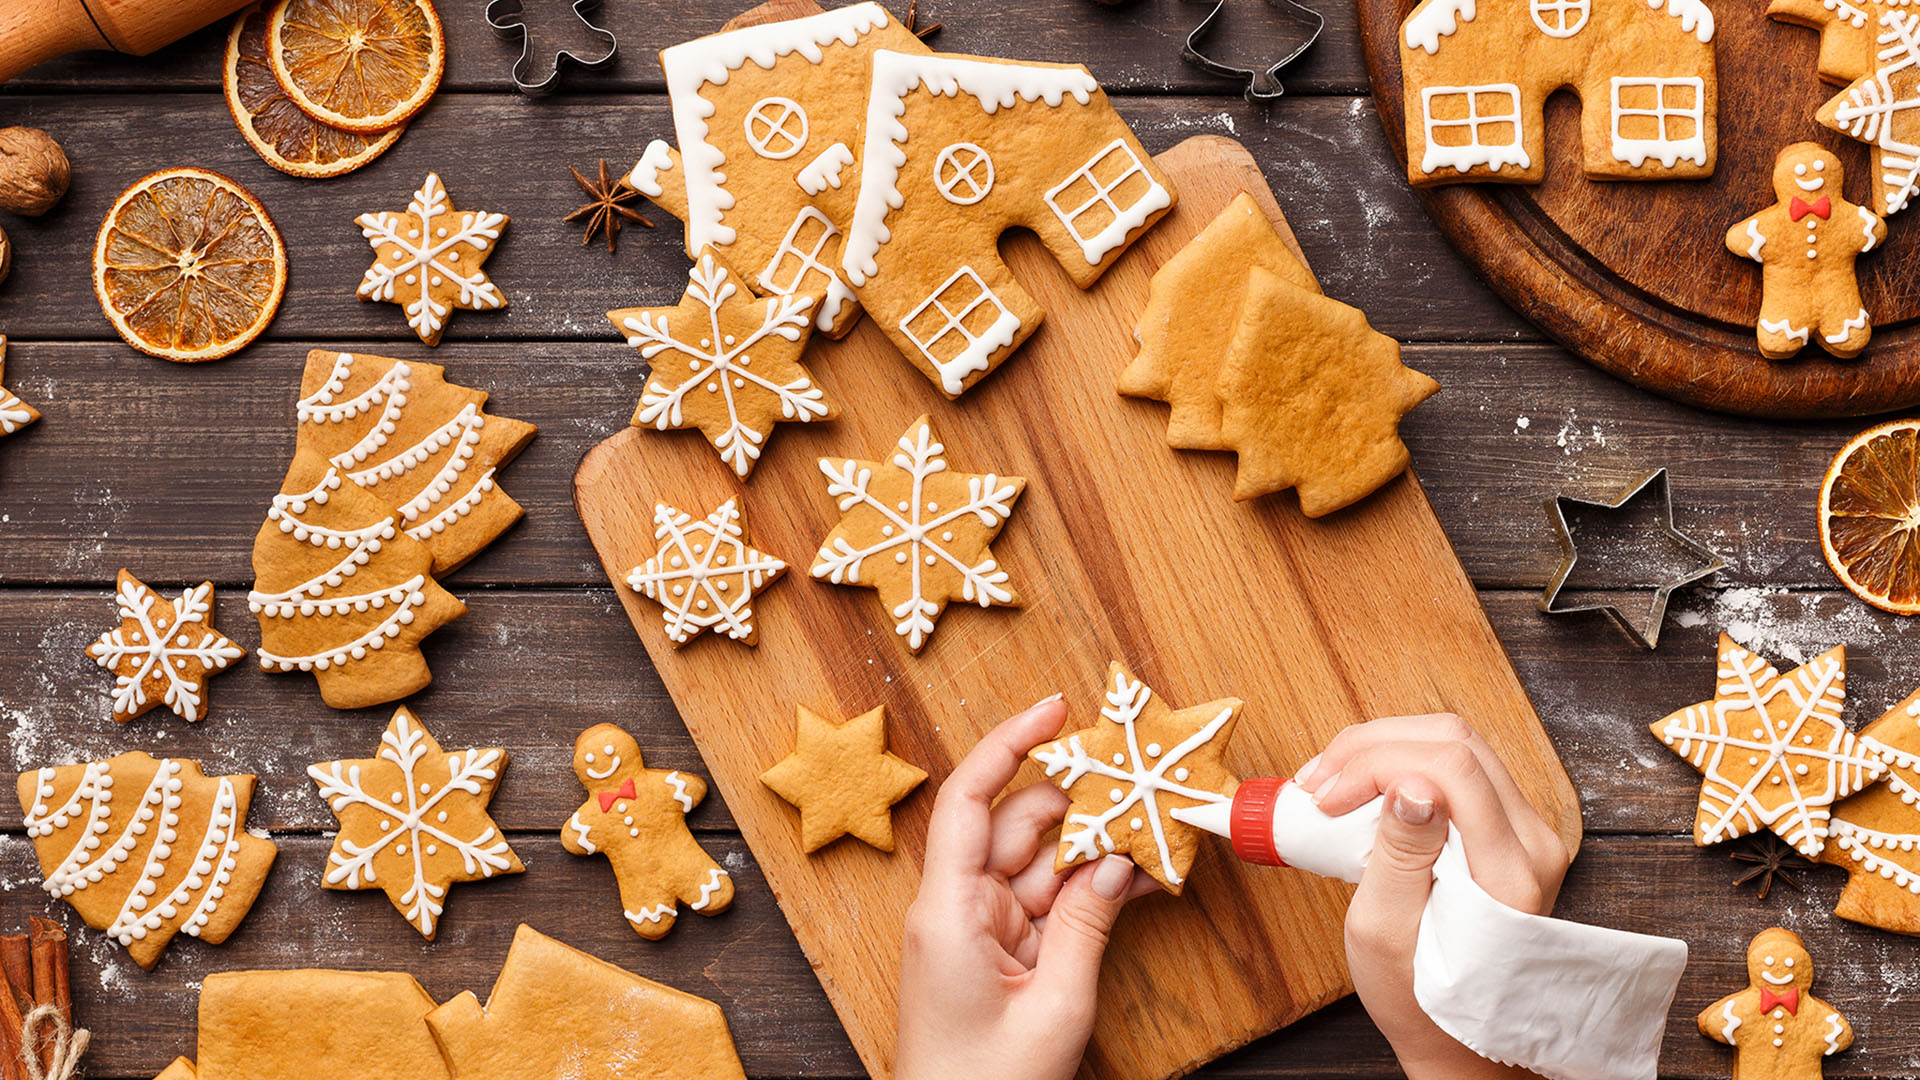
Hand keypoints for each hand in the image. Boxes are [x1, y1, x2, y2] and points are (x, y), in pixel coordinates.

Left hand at [896, 696, 1159, 1079]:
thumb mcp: (1054, 1006)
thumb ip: (1089, 926)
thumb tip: (1119, 861)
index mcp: (948, 909)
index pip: (970, 799)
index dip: (1009, 743)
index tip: (1057, 708)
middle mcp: (957, 907)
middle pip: (1017, 825)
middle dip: (1078, 797)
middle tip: (1140, 773)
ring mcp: (980, 930)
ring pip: (1042, 862)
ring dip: (1094, 844)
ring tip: (1156, 825)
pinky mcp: (1002, 953)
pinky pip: (1050, 902)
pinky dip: (1089, 888)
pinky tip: (1140, 875)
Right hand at [1297, 714, 1569, 1079]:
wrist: (1459, 1034)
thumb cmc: (1417, 996)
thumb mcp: (1386, 933)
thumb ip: (1399, 855)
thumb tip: (1409, 785)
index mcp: (1509, 873)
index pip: (1450, 768)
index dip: (1375, 763)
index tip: (1324, 797)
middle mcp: (1534, 843)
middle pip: (1455, 741)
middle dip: (1373, 746)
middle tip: (1318, 782)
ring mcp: (1529, 833)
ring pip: (1457, 744)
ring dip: (1385, 749)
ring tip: (1332, 781)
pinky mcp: (1512, 829)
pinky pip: (1459, 769)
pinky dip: (1404, 764)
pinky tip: (1364, 787)